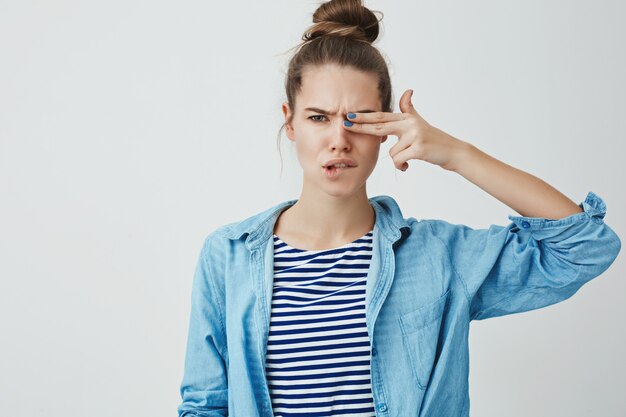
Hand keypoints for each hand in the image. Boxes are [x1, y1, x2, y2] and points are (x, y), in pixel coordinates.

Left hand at [343, 89, 469, 171]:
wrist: (452, 151)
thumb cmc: (433, 139)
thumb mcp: (420, 122)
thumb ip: (410, 109)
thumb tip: (408, 90)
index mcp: (406, 119)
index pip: (381, 117)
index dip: (364, 116)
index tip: (349, 115)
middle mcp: (409, 124)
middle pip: (379, 125)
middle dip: (360, 125)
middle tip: (345, 123)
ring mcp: (414, 135)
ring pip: (391, 152)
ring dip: (398, 160)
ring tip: (408, 160)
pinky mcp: (418, 147)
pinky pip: (398, 160)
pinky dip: (401, 166)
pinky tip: (408, 166)